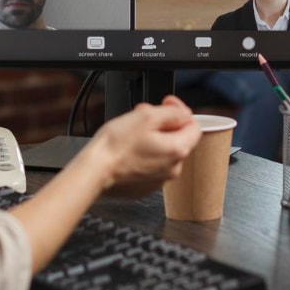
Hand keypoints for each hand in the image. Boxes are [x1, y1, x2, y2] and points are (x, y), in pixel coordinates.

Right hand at [81, 95, 200, 196]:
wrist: (94, 171)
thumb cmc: (116, 146)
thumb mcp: (147, 117)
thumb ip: (172, 113)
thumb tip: (183, 113)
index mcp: (178, 150)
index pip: (194, 126)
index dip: (180, 110)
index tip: (166, 104)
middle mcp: (173, 168)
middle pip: (177, 138)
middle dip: (162, 122)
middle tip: (142, 114)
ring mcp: (159, 180)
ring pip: (163, 150)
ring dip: (152, 137)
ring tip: (131, 130)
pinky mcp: (145, 186)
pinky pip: (151, 165)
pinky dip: (144, 153)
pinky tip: (128, 148)